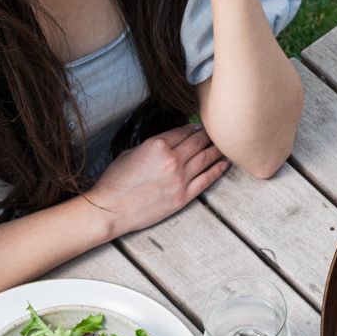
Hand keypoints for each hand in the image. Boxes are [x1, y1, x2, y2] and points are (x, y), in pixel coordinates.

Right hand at [84, 124, 227, 236]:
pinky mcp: (184, 196)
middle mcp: (172, 159)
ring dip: (217, 150)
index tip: (200, 126)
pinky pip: (207, 179)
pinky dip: (217, 170)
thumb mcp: (131, 153)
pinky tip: (224, 164)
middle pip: (198, 142)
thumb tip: (168, 143)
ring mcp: (180, 178)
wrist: (111, 209)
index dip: (194, 128)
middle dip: (208, 136)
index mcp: (157, 145)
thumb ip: (153, 146)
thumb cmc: (115, 182)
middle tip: (217, 132)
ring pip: (206, 158)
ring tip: (225, 145)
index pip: (183, 131)